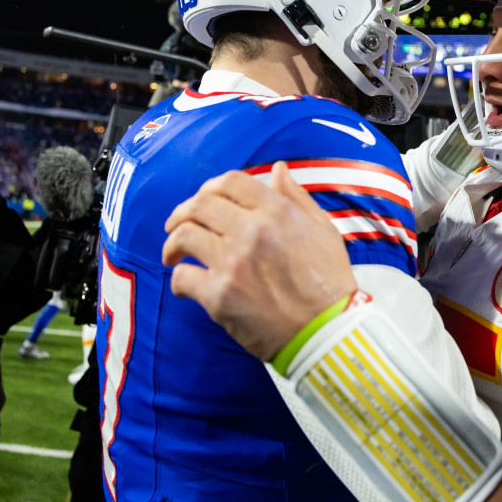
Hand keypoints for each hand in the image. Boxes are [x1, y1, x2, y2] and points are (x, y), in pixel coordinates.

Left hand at [162, 161, 356, 359]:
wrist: (328, 331)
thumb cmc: (329, 283)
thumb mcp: (324, 230)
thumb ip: (297, 198)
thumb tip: (278, 170)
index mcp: (277, 212)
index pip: (230, 182)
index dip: (210, 187)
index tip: (204, 200)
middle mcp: (252, 231)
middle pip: (199, 205)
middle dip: (182, 213)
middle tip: (177, 225)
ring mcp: (233, 263)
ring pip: (184, 236)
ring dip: (173, 243)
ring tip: (174, 254)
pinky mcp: (220, 295)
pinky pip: (183, 277)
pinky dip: (179, 280)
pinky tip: (185, 285)